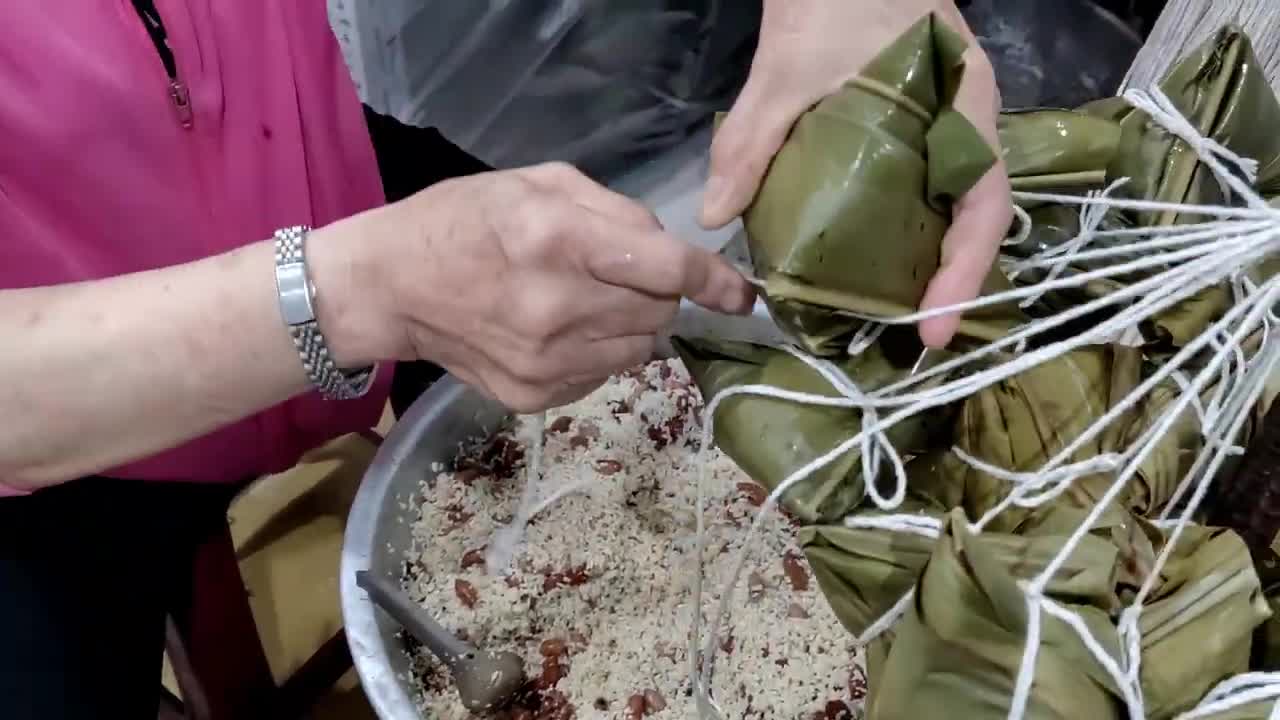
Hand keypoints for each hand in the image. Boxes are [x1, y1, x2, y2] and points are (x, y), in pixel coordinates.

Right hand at [315, 162, 754, 412]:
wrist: (390, 288)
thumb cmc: (463, 220)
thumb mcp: (537, 182)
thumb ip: (613, 210)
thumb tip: (670, 250)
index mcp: (557, 240)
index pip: (665, 268)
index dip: (713, 281)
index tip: (742, 295)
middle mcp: (557, 307)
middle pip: (659, 313)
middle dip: (659, 294)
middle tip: (621, 276)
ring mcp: (545, 361)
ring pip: (640, 350)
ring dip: (632, 325)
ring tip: (586, 302)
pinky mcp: (534, 397)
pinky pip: (604, 375)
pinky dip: (600, 352)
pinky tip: (560, 331)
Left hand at [703, 0, 1010, 347]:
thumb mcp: (788, 67)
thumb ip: (752, 140)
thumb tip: (714, 217)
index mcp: (964, 105)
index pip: (985, 203)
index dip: (965, 270)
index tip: (933, 326)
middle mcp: (967, 120)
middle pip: (974, 216)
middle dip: (949, 280)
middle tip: (911, 338)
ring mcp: (945, 122)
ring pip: (952, 205)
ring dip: (930, 259)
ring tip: (892, 312)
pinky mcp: (916, 124)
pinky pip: (923, 185)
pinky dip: (906, 227)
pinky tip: (869, 258)